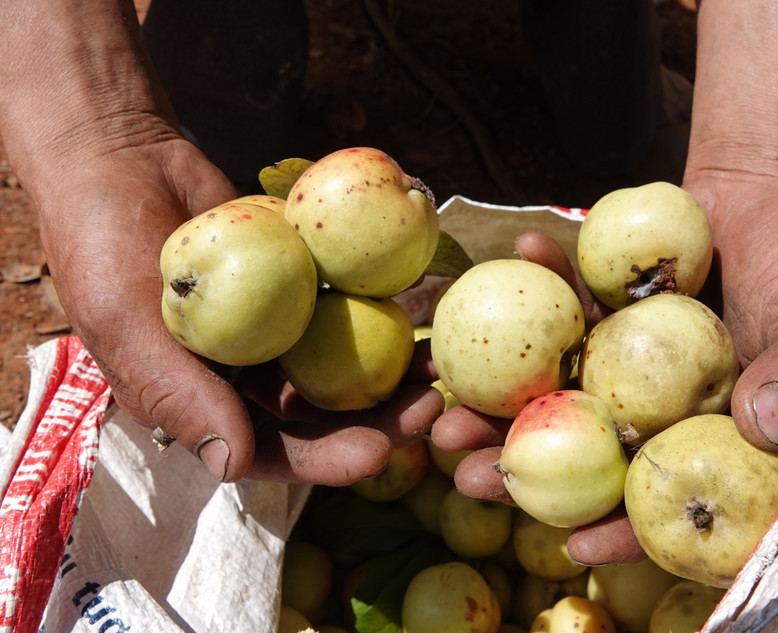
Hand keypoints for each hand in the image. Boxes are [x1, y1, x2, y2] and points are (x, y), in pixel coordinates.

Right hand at [32, 131, 441, 483]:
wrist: (120, 160)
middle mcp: (247, 376)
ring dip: (392, 366)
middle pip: (323, 414)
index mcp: (204, 404)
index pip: (271, 451)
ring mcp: (277, 329)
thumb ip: (177, 392)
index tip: (378, 452)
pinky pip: (345, 302)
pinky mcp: (300, 285)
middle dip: (377, 418)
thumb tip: (233, 465)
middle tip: (426, 406)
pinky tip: (422, 300)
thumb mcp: (123, 319)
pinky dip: (383, 303)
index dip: (325, 460)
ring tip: (437, 361)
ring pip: (344, 362)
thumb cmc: (100, 243)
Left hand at [432, 198, 777, 563]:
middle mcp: (652, 406)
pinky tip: (513, 267)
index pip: (664, 498)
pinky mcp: (594, 312)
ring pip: (555, 390)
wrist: (767, 191)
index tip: (572, 542)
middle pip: (586, 454)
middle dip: (526, 471)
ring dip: (497, 400)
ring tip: (442, 402)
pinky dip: (537, 288)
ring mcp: (616, 360)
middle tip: (470, 477)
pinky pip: (559, 308)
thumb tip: (765, 428)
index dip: (624, 529)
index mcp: (703, 435)